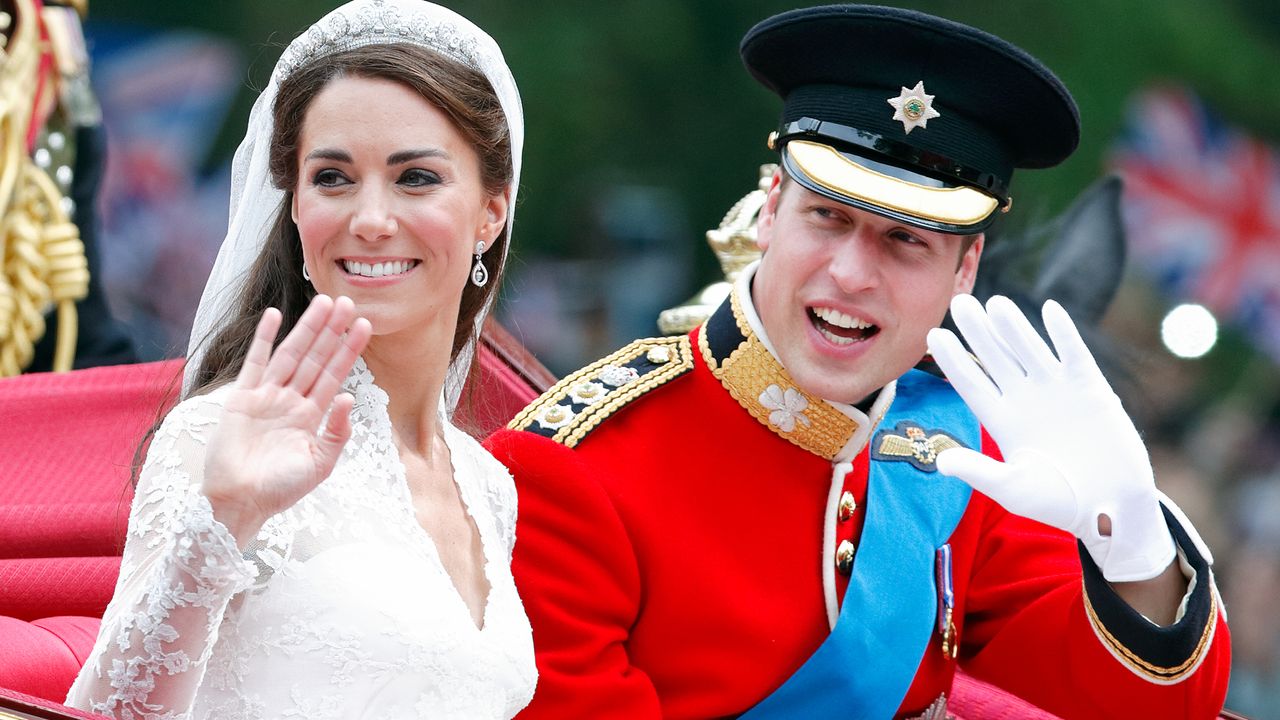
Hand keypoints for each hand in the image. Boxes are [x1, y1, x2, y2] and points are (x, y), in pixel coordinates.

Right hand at [202, 295, 372, 546]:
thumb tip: (348, 396)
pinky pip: (255, 363)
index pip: (335, 375)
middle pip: (316, 358)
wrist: (240, 502)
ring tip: (324, 302)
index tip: (365, 325)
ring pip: (291, 354)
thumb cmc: (280, 490)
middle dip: (332, 331)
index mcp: (311, 416)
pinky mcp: (242, 399)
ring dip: (307, 328)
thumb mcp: (320, 464)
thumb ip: (337, 432)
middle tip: (348, 301)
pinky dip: (264, 339)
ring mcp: (267, 397)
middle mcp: (291, 401)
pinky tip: (275, 316)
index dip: (349, 350)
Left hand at [926, 294, 1174, 581]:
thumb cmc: (1060, 503)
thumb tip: (941, 462)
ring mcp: (1057, 392)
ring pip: (1029, 350)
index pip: (971, 383)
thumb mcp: (1014, 489)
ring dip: (1014, 326)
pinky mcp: (1091, 390)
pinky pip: (1074, 355)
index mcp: (1002, 421)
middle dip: (977, 331)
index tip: (933, 335)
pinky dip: (1063, 333)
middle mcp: (1025, 400)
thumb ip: (980, 472)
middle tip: (958, 301)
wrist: (1112, 508)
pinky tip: (1049, 309)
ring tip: (995, 302)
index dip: (953, 360)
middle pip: (995, 358)